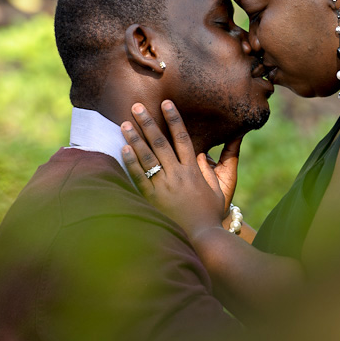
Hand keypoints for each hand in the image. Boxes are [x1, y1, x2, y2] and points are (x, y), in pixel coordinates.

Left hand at [120, 100, 242, 233]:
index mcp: (193, 169)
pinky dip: (131, 162)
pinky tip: (123, 149)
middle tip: (137, 106)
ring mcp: (164, 186)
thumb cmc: (209, 214)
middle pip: (161, 142)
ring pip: (147, 157)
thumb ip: (207, 170)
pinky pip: (139, 177)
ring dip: (135, 138)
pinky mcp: (153, 199)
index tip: (166, 103)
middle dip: (148, 122)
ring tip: (124, 123)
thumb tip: (201, 154)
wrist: (201, 237)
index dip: (174, 119)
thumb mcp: (216, 190)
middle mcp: (178, 174)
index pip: (182, 137)